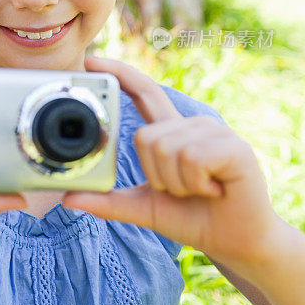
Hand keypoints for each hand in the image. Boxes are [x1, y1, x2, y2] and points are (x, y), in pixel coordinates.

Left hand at [62, 56, 277, 269]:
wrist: (236, 242)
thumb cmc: (193, 219)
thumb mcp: (145, 208)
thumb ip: (109, 202)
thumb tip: (69, 199)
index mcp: (172, 133)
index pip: (144, 93)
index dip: (120, 74)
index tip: (92, 61)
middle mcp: (193, 125)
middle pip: (147, 137)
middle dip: (156, 175)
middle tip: (183, 189)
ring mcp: (215, 132)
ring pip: (167, 147)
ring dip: (177, 183)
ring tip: (201, 190)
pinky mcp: (234, 147)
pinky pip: (192, 157)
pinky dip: (196, 183)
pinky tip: (215, 189)